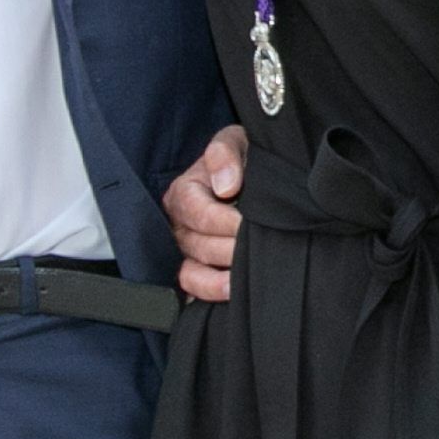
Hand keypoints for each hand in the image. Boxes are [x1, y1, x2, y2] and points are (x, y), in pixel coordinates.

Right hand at [169, 126, 245, 305]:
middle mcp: (179, 225)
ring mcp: (185, 251)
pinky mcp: (195, 272)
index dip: (224, 222)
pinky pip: (194, 292)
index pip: (197, 212)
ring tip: (239, 285)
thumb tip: (226, 185)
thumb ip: (225, 153)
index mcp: (184, 192)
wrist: (249, 174)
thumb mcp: (235, 141)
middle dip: (229, 251)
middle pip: (197, 245)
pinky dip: (210, 296)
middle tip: (259, 253)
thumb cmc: (241, 158)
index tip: (249, 225)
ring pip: (191, 274)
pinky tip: (233, 297)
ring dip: (216, 282)